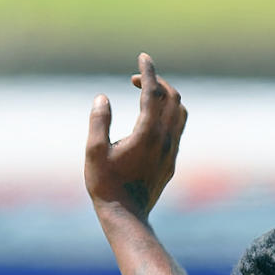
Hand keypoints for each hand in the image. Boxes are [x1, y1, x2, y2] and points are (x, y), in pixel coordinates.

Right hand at [85, 52, 187, 220]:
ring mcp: (171, 153)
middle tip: (138, 80)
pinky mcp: (171, 163)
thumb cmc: (105, 185)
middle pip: (173, 99)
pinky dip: (169, 115)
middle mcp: (165, 141)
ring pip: (180, 114)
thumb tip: (103, 97)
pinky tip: (152, 119)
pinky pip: (177, 131)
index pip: (153, 93)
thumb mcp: (94, 151)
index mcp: (147, 134)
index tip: (143, 57)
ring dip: (167, 98)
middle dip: (158, 82)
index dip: (148, 72)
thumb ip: (99, 121)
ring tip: (148, 96)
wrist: (126, 217)